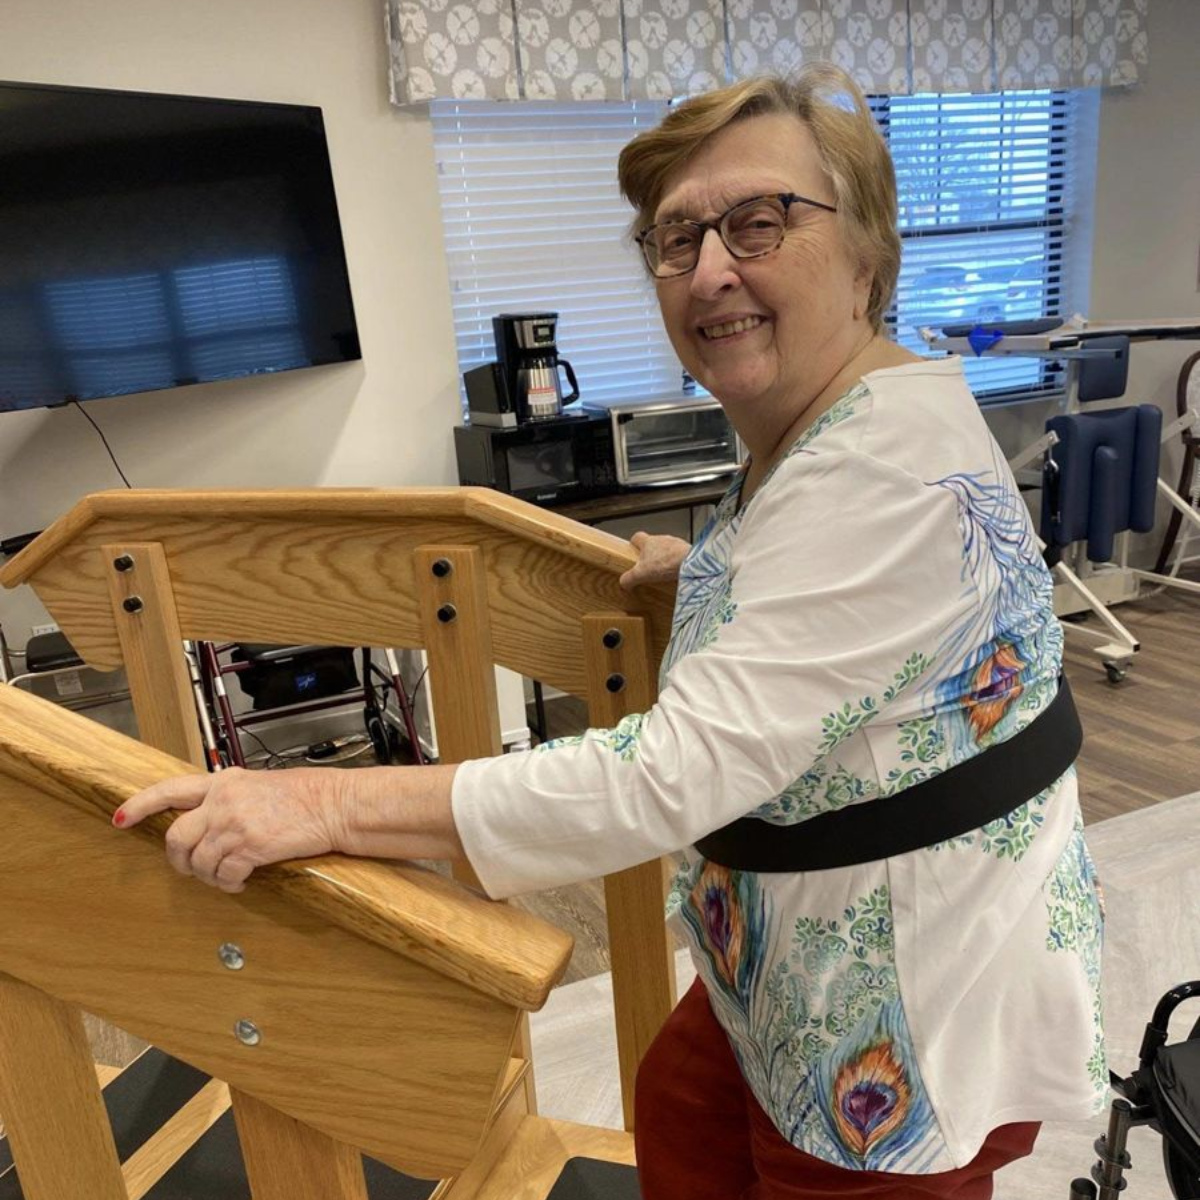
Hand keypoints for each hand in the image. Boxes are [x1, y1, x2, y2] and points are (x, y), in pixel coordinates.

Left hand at [113, 767, 345, 893]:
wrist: (334, 804)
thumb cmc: (306, 794)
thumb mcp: (259, 785)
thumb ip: (229, 797)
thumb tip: (209, 818)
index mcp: (223, 782)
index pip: (169, 790)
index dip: (140, 806)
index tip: (121, 818)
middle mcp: (223, 801)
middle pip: (176, 837)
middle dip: (178, 860)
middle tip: (190, 869)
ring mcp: (235, 824)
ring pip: (198, 862)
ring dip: (209, 877)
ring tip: (227, 876)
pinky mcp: (250, 847)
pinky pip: (223, 875)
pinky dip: (229, 884)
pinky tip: (241, 880)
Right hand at [619, 532, 689, 589]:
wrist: (690, 563)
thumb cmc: (666, 563)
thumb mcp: (641, 574)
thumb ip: (629, 578)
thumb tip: (623, 583)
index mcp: (648, 542)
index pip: (637, 537)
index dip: (634, 543)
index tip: (632, 549)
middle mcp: (662, 539)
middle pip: (652, 543)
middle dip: (649, 554)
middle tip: (648, 567)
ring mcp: (676, 543)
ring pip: (666, 549)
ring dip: (664, 558)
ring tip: (663, 572)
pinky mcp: (687, 550)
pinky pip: (678, 555)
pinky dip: (676, 562)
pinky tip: (676, 573)